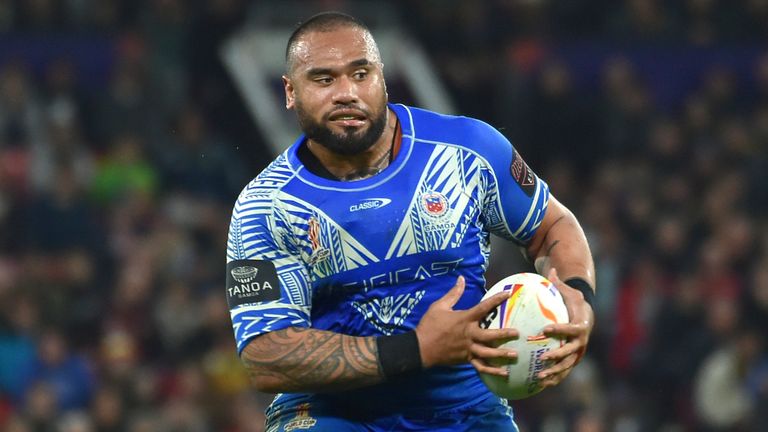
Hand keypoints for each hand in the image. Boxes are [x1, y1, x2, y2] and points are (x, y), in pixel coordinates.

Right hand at [415, 276, 517, 376]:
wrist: (420, 348)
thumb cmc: (429, 325)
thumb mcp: (439, 306)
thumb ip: (453, 294)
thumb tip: (461, 279)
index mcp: (464, 319)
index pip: (483, 307)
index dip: (496, 299)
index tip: (508, 294)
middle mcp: (469, 334)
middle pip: (490, 335)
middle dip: (504, 334)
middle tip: (517, 333)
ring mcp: (468, 348)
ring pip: (488, 352)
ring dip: (502, 354)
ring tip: (514, 354)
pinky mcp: (466, 359)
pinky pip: (481, 366)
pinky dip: (493, 370)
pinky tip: (504, 373)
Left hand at [538, 268, 593, 387]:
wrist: (586, 315)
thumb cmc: (573, 302)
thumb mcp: (568, 292)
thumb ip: (558, 284)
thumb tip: (549, 269)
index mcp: (580, 325)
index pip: (571, 328)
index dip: (560, 330)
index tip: (545, 329)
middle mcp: (581, 341)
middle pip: (570, 351)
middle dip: (557, 355)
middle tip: (542, 357)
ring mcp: (578, 352)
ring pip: (567, 365)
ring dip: (554, 372)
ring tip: (539, 376)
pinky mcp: (573, 359)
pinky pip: (564, 371)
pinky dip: (554, 378)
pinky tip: (540, 384)